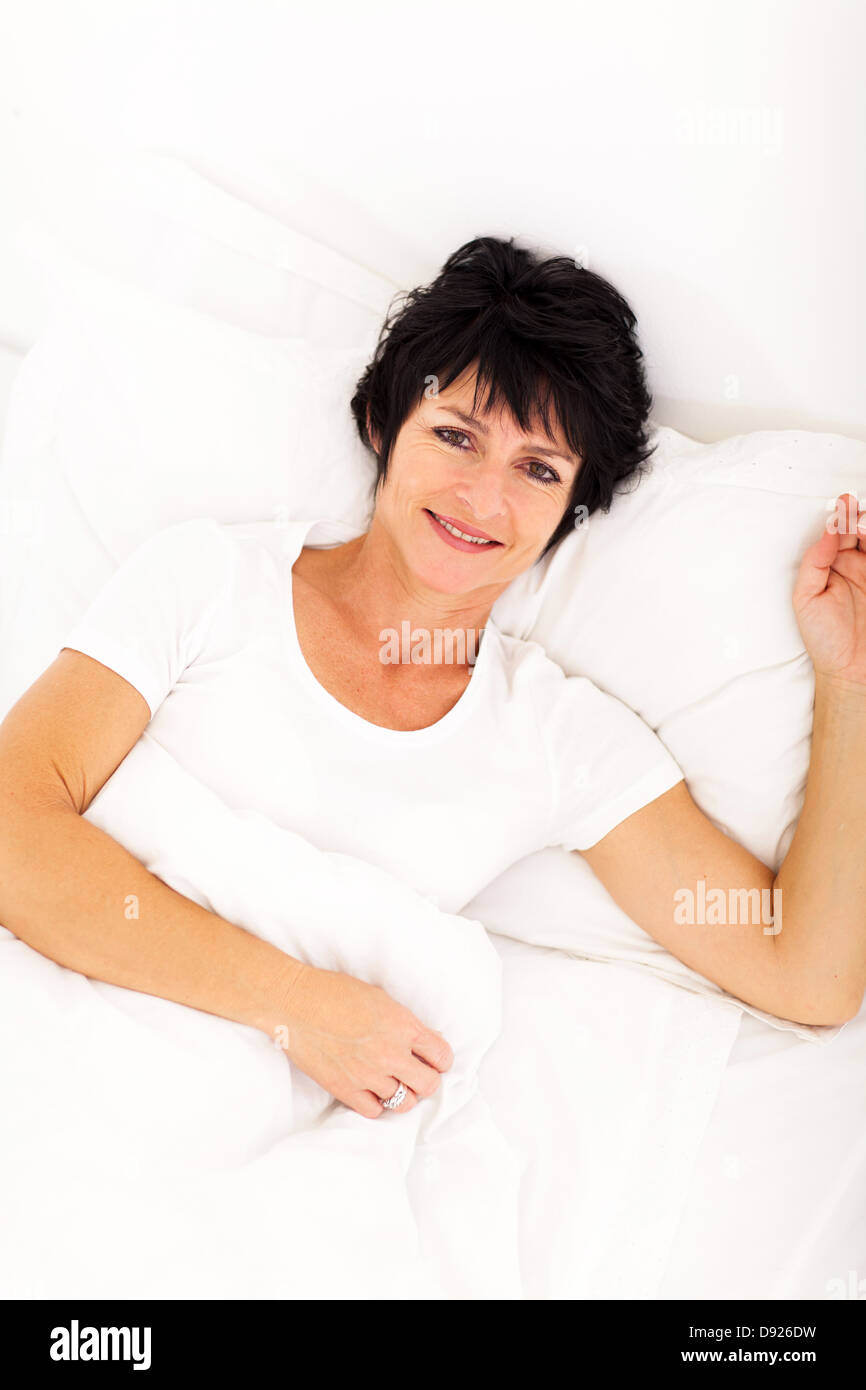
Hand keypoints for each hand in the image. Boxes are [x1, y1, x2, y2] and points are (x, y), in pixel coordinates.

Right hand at [272, 963, 453, 1117]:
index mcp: (403, 1026)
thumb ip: (405, 1023)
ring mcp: (368, 1075)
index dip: (441, 1060)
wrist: (295, 1003)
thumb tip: (426, 1042)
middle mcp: (391, 1053)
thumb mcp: (380, 998)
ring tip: (392, 1082)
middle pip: (428, 1085)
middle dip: (426, 1080)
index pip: (441, 1056)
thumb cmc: (335, 992)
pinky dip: (376, 1103)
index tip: (435, 1061)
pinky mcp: (345, 1089)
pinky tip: (371, 1091)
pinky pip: (375, 1111)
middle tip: (415, 1074)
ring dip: (402, 1093)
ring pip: (404, 1102)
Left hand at [793, 493, 865, 685]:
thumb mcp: (806, 599)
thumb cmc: (824, 638)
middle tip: (858, 515)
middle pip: (862, 530)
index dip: (842, 516)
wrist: (850, 671)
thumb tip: (826, 533)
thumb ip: (814, 563)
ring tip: (864, 525)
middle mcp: (856, 565)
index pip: (840, 531)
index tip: (843, 506)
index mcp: (833, 565)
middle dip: (860, 518)